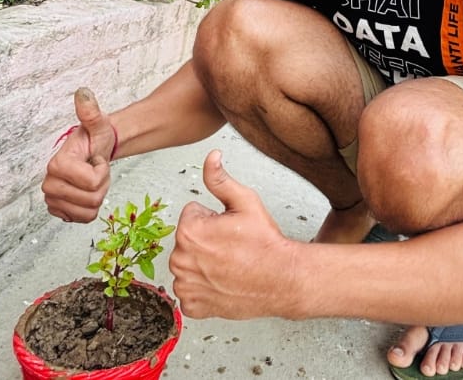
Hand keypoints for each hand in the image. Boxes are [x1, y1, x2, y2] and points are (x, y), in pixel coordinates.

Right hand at [42, 88, 114, 222]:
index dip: (101, 171)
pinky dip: (91, 207)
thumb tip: (83, 93)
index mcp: (56, 165)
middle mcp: (49, 184)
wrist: (94, 151)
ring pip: (88, 211)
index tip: (94, 159)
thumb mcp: (97, 124)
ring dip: (97, 196)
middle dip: (100, 185)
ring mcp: (53, 200)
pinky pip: (84, 219)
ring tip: (91, 180)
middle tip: (94, 169)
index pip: (92, 183)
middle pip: (91, 199)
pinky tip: (86, 192)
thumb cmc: (95, 139)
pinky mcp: (59, 211)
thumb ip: (90, 111)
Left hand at [170, 150, 296, 318]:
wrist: (282, 279)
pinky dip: (203, 288)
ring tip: (228, 264)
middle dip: (205, 240)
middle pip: (187, 239)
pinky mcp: (192, 305)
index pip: (191, 214)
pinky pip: (189, 290)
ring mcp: (185, 285)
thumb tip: (211, 157)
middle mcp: (180, 260)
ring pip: (188, 264)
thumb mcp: (246, 202)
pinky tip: (222, 282)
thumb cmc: (265, 243)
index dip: (212, 218)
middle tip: (231, 247)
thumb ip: (220, 179)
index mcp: (189, 232)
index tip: (228, 229)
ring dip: (203, 263)